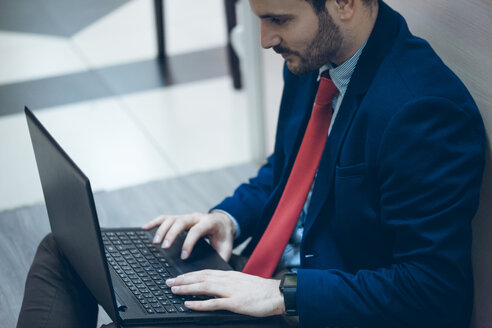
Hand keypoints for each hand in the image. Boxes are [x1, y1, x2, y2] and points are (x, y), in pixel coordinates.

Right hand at [142, 212, 235, 260]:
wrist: (224, 221)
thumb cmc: (224, 235)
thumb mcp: (227, 245)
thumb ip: (222, 256)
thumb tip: (214, 270)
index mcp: (209, 223)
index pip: (196, 231)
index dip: (189, 243)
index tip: (184, 256)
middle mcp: (197, 217)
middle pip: (181, 222)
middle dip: (172, 234)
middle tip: (164, 247)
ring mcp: (187, 216)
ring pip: (172, 219)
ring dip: (162, 230)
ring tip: (155, 242)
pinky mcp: (181, 218)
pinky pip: (166, 218)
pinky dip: (155, 222)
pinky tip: (145, 228)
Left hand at [166, 270, 284, 316]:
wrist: (277, 294)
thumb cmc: (261, 291)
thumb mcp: (242, 282)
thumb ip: (229, 283)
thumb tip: (215, 287)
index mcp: (229, 275)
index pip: (205, 272)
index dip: (189, 274)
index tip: (177, 277)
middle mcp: (227, 280)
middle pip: (201, 277)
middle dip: (183, 279)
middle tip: (168, 282)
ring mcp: (230, 290)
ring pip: (204, 286)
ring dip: (187, 288)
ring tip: (174, 290)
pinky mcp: (235, 302)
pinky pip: (214, 303)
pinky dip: (199, 303)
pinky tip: (189, 304)